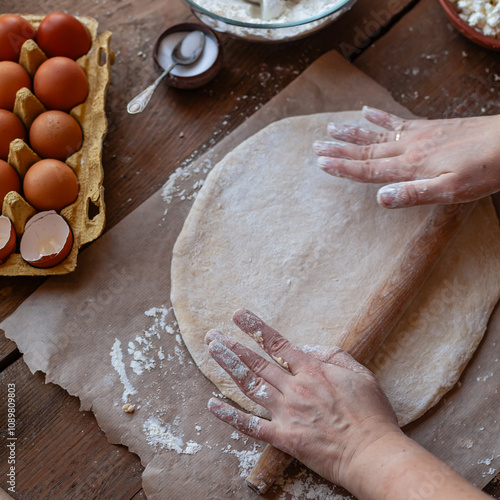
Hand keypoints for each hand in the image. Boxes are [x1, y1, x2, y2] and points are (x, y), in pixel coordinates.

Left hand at [205, 309, 400, 487]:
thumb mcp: (360, 374)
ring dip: (229, 367)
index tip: (239, 315)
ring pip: (250, 386)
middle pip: (257, 363)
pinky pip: (250, 426)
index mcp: (312, 371)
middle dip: (233, 347)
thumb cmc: (371, 415)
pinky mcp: (283, 438)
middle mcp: (294, 388)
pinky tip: (212, 405)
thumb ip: (334, 355)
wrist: (373, 454)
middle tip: (213, 335)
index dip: (256, 328)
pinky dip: (230, 416)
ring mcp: (286, 413)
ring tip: (213, 352)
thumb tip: (309, 349)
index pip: (278, 344)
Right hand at [314, 107, 499, 207]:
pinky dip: (379, 116)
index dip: (342, 167)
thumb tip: (380, 199)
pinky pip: (397, 120)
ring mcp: (417, 135)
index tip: (321, 163)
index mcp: (409, 166)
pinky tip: (367, 111)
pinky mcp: (428, 127)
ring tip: (331, 127)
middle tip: (315, 146)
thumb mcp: (450, 191)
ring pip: (376, 133)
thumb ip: (414, 194)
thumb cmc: (483, 170)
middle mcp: (408, 147)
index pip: (367, 168)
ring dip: (352, 132)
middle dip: (339, 149)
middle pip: (365, 149)